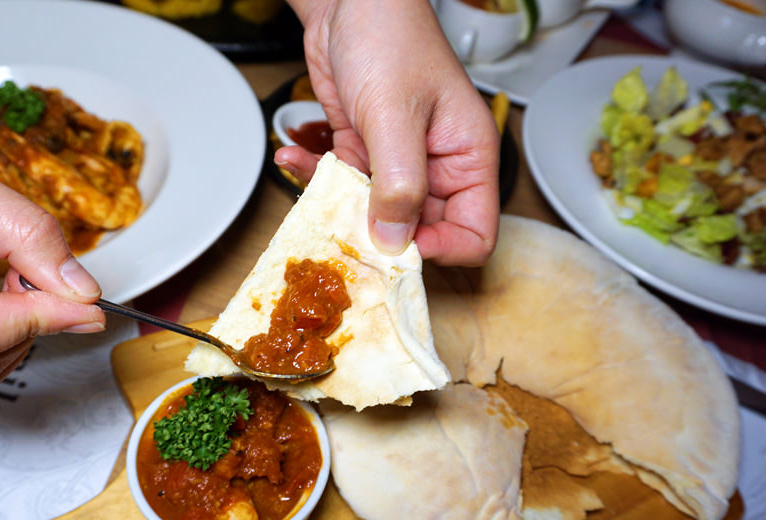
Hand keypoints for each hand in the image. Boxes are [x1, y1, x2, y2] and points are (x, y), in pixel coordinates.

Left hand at [280, 0, 500, 266]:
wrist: (349, 1)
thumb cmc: (390, 37)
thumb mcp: (394, 114)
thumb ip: (399, 184)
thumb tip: (396, 244)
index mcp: (468, 159)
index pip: (473, 233)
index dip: (440, 249)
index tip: (398, 246)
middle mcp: (438, 169)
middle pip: (420, 233)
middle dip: (379, 235)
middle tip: (342, 225)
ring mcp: (398, 165)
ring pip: (374, 216)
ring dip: (339, 209)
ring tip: (311, 184)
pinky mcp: (363, 155)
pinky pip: (343, 188)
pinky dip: (316, 180)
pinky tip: (292, 159)